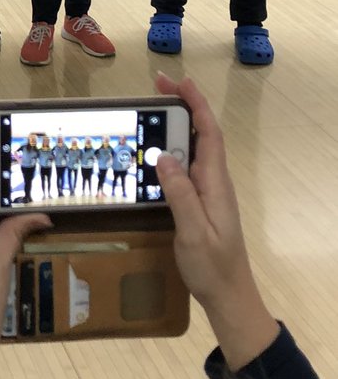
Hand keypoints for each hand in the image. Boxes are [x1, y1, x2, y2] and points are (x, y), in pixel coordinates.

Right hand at [154, 73, 278, 370]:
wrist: (229, 297)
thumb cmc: (212, 266)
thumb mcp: (193, 232)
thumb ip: (180, 194)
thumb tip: (163, 156)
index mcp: (215, 183)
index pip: (209, 133)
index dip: (195, 104)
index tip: (177, 82)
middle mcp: (214, 181)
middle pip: (202, 133)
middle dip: (183, 106)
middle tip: (155, 88)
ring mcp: (208, 191)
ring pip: (194, 148)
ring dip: (176, 125)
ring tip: (150, 111)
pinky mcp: (200, 202)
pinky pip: (187, 166)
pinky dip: (172, 148)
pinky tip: (154, 152)